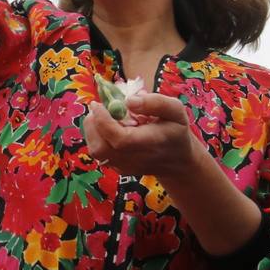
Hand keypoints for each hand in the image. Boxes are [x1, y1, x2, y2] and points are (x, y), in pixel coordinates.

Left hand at [83, 93, 198, 178]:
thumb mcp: (175, 110)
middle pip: (101, 148)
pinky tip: (108, 127)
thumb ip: (155, 102)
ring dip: (92, 129)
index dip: (104, 121)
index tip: (98, 103)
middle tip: (99, 107)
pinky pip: (100, 153)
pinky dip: (97, 137)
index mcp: (151, 143)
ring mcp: (125, 166)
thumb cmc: (175, 130)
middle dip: (93, 124)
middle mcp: (135, 159)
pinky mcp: (118, 168)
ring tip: (103, 115)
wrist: (177, 160)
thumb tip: (128, 101)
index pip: (120, 139)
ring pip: (96, 151)